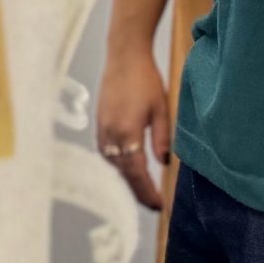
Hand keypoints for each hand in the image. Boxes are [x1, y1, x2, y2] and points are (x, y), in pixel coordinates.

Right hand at [96, 48, 172, 209]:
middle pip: (123, 173)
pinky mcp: (99, 123)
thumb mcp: (161, 109)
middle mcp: (110, 134)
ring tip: (143, 190)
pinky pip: (107, 152)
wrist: (124, 56)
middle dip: (138, 191)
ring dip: (127, 178)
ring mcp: (102, 129)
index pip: (138, 172)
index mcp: (127, 132)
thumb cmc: (145, 79)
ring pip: (114, 164)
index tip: (159, 206)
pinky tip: (128, 167)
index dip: (148, 192)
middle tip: (153, 205)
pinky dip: (118, 164)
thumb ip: (162, 138)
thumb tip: (164, 162)